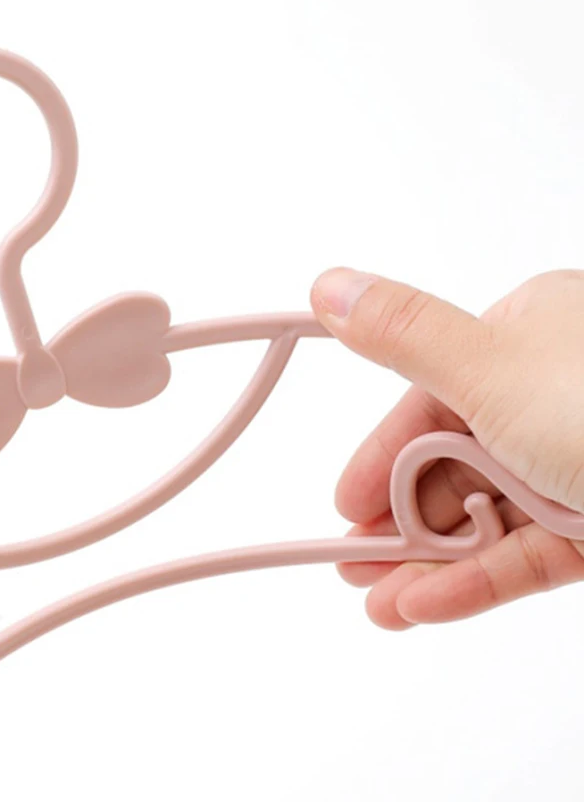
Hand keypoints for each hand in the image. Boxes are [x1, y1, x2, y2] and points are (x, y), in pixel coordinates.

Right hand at [311, 268, 583, 629]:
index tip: (344, 501)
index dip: (380, 455)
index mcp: (530, 334)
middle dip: (400, 520)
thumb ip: (403, 336)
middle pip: (455, 462)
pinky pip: (531, 551)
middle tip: (353, 563)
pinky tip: (428, 606)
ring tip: (380, 602)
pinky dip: (479, 580)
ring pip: (490, 515)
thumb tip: (331, 284)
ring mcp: (583, 461)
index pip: (429, 396)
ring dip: (430, 563)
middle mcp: (554, 393)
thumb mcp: (492, 370)